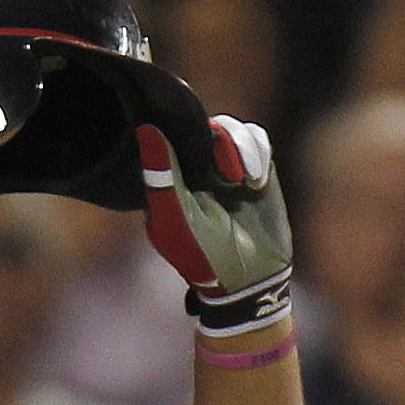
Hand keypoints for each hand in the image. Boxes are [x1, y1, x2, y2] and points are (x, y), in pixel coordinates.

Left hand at [134, 117, 293, 334]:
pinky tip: (256, 183)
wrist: (247, 281)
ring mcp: (225, 164)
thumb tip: (145, 128)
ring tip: (246, 182)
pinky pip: (257, 138)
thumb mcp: (174, 220)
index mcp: (168, 176)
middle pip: (202, 123)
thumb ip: (160, 177)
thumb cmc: (201, 257)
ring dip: (243, 149)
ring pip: (232, 128)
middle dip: (221, 142)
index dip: (183, 130)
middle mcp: (195, 166)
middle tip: (230, 175)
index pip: (170, 132)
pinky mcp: (255, 167)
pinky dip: (258, 153)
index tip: (200, 160)